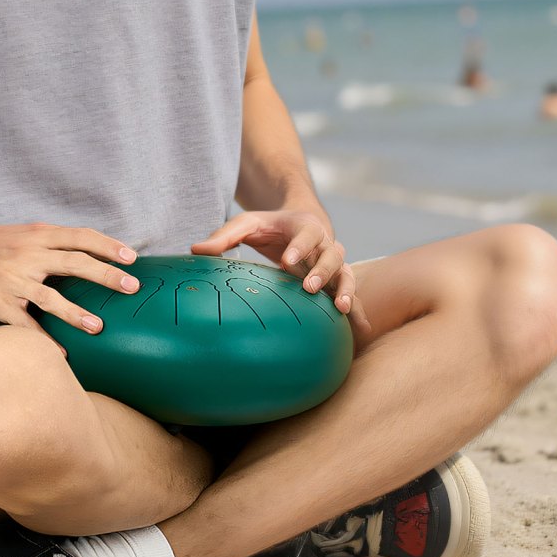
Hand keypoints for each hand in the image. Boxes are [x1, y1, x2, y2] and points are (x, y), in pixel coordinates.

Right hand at [0, 221, 140, 344]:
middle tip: (131, 287)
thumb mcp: (20, 234)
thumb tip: (85, 253)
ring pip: (51, 296)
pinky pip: (24, 325)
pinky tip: (62, 353)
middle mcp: (28, 255)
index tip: (133, 256)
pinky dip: (44, 340)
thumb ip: (49, 243)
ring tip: (99, 327)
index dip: (108, 245)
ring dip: (77, 313)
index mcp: (37, 235)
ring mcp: (12, 279)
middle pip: (75, 262)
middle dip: (106, 274)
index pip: (81, 236)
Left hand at [191, 210, 370, 335]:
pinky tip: (360, 332)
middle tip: (308, 287)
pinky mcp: (337, 282)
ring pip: (347, 274)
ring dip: (346, 290)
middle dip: (322, 271)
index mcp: (305, 226)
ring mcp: (335, 264)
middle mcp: (326, 244)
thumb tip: (195, 250)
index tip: (287, 261)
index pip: (306, 234)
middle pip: (332, 255)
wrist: (299, 224)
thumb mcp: (246, 224)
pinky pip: (351, 296)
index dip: (299, 247)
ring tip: (342, 309)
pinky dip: (359, 312)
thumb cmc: (269, 226)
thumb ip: (223, 236)